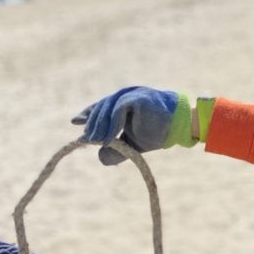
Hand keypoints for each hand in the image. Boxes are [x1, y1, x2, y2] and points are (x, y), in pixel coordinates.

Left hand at [72, 86, 193, 164]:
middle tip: (86, 139)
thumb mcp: (132, 144)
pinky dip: (111, 126)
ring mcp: (130, 95)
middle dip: (92, 124)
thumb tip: (100, 157)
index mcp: (122, 103)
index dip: (87, 114)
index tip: (75, 122)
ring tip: (94, 142)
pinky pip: (118, 111)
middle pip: (101, 107)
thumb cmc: (156, 133)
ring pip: (107, 109)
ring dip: (99, 127)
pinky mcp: (137, 98)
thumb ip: (117, 149)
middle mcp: (124, 96)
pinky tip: (106, 140)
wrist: (178, 127)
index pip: (100, 107)